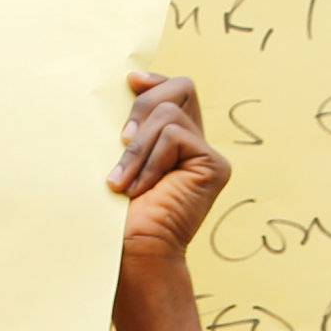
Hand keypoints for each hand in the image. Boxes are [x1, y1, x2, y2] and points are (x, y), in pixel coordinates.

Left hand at [108, 72, 228, 271]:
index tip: (131, 82)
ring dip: (137, 147)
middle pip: (181, 87)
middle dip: (143, 107)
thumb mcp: (119, 157)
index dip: (156, 81)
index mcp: (174, 142)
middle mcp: (195, 145)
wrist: (130, 252)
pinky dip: (150, 160)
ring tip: (121, 182)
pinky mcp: (214, 166)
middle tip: (120, 142)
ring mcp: (208, 155)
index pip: (176, 91)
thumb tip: (133, 78)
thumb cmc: (116, 215)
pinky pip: (175, 135)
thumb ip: (133, 123)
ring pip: (170, 113)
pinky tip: (140, 189)